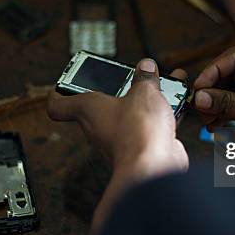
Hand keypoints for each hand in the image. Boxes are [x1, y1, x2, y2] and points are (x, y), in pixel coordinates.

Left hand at [47, 59, 188, 179]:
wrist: (155, 166)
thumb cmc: (138, 131)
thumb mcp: (144, 91)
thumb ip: (145, 78)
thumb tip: (146, 67)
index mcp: (88, 109)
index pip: (58, 105)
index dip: (58, 93)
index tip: (61, 85)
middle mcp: (99, 127)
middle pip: (101, 106)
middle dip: (118, 89)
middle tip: (130, 76)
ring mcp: (119, 139)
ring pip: (129, 115)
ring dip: (144, 101)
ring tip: (161, 86)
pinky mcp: (140, 148)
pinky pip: (147, 128)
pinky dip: (160, 116)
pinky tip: (176, 105)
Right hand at [193, 46, 234, 128]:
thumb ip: (228, 104)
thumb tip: (201, 97)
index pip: (233, 58)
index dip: (213, 71)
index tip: (199, 88)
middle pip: (228, 76)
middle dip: (213, 94)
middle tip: (202, 109)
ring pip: (230, 93)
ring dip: (217, 107)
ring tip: (211, 123)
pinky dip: (226, 116)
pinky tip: (220, 127)